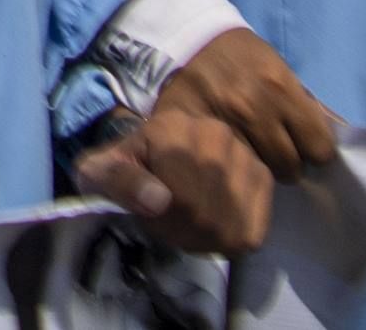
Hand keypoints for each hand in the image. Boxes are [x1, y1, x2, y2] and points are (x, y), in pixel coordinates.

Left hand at [75, 106, 278, 254]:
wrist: (153, 151)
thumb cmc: (123, 166)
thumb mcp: (100, 171)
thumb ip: (120, 182)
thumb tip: (158, 200)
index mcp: (173, 127)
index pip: (180, 200)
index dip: (160, 221)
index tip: (146, 213)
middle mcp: (218, 134)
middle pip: (206, 215)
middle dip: (179, 230)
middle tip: (163, 222)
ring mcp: (246, 156)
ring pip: (229, 226)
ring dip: (202, 237)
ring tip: (183, 221)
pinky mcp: (264, 180)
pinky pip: (250, 231)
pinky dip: (228, 238)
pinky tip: (209, 223)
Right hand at [155, 27, 337, 182]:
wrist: (190, 37)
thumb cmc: (242, 54)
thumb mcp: (280, 70)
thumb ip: (305, 105)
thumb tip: (338, 138)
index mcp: (280, 89)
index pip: (319, 147)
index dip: (315, 150)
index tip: (306, 146)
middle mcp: (254, 109)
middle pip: (290, 166)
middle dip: (289, 163)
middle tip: (279, 153)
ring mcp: (224, 123)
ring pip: (259, 171)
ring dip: (261, 166)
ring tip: (253, 154)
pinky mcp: (197, 131)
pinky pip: (229, 164)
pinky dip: (234, 163)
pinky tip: (232, 153)